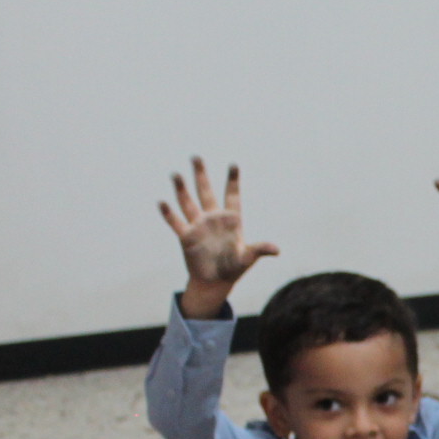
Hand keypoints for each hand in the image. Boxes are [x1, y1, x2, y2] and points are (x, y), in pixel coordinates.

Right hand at [160, 158, 279, 318]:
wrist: (214, 282)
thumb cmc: (233, 269)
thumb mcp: (247, 258)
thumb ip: (259, 250)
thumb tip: (276, 250)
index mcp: (231, 220)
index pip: (232, 196)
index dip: (232, 181)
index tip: (233, 164)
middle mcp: (213, 219)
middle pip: (206, 192)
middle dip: (201, 175)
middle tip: (196, 157)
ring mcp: (198, 226)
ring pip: (188, 203)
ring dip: (181, 189)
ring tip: (175, 174)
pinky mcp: (186, 237)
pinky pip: (176, 223)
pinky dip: (169, 214)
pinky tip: (162, 202)